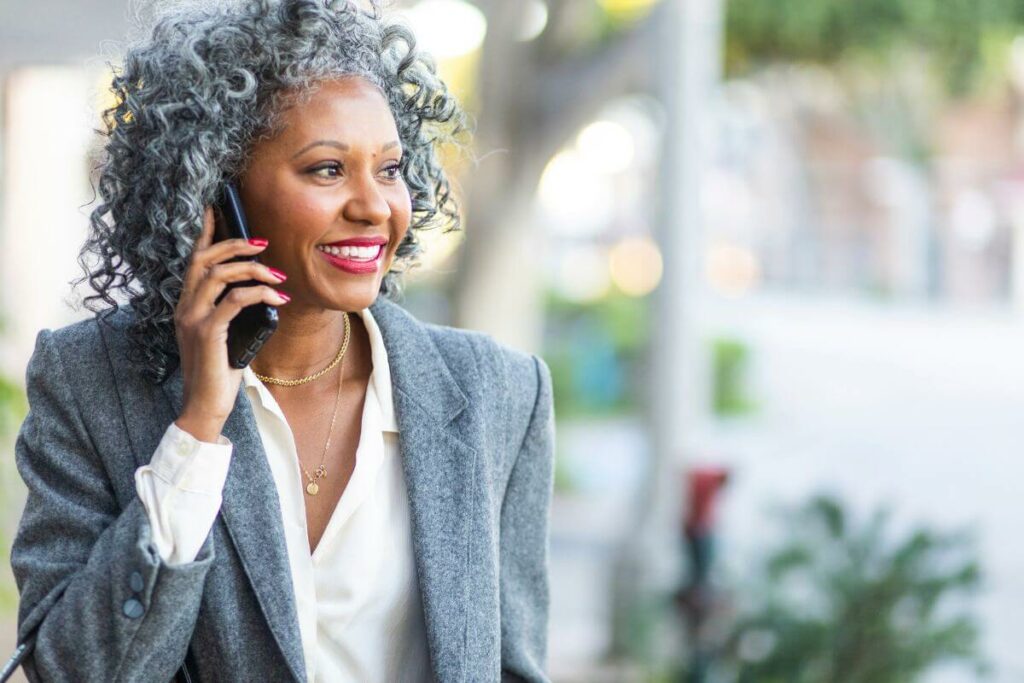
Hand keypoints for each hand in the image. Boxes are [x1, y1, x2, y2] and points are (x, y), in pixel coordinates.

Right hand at [173, 206, 288, 440]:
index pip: (193, 260)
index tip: (217, 209)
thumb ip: (235, 312)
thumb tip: (262, 293)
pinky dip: (258, 294)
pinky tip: (277, 299)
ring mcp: (192, 319)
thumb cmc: (218, 373)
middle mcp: (184, 307)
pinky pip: (234, 301)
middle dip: (235, 244)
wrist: (204, 408)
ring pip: (219, 275)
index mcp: (187, 304)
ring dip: (252, 270)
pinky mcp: (206, 333)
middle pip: (205, 259)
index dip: (205, 232)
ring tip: (277, 276)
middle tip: (263, 243)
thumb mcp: (228, 335)